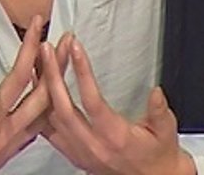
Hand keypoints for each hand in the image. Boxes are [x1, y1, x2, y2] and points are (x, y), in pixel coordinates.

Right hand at [0, 16, 49, 174]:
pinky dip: (44, 107)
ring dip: (55, 86)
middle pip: (43, 95)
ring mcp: (9, 146)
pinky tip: (44, 96)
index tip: (37, 28)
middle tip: (66, 42)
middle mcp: (4, 134)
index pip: (17, 77)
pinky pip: (36, 128)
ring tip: (61, 63)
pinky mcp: (7, 154)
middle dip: (57, 65)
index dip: (30, 48)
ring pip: (44, 114)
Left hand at [37, 33, 195, 174]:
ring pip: (51, 119)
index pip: (93, 102)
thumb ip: (160, 112)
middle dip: (52, 75)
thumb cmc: (157, 155)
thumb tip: (156, 93)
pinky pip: (47, 131)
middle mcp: (93, 147)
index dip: (82, 72)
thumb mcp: (166, 132)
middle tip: (47, 49)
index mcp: (115, 138)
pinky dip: (40, 108)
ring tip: (38, 62)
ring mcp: (80, 152)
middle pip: (63, 108)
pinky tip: (37, 90)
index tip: (75, 48)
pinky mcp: (73, 155)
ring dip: (43, 89)